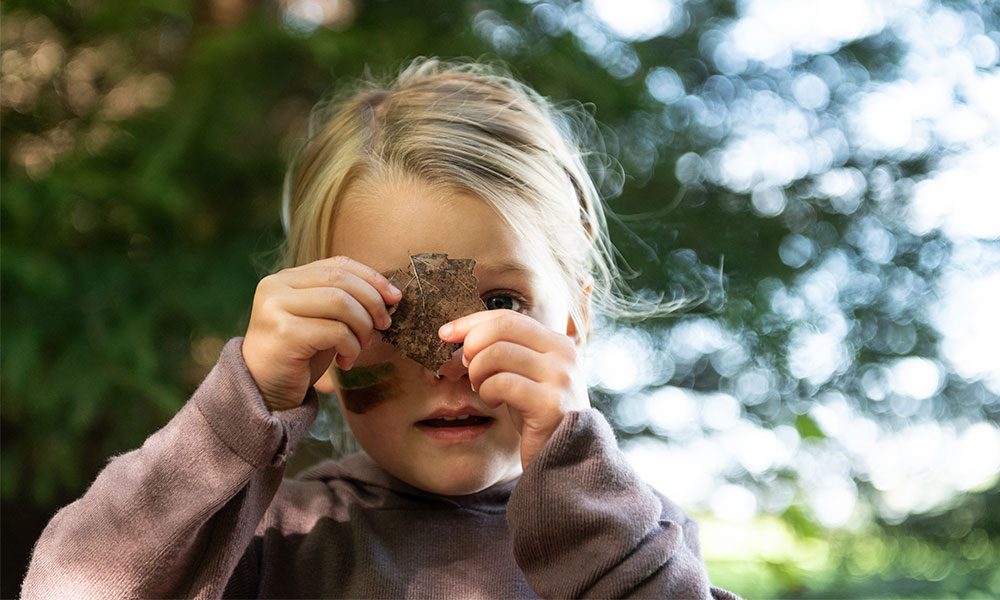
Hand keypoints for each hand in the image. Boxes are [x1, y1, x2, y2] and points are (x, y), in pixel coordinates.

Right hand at [242, 256, 400, 410]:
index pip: (338, 264)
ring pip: (341, 303)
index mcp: (286, 278)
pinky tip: (345, 362)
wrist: (264, 393)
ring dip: (363, 327)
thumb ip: (343, 300)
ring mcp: (276, 308)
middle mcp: (276, 287)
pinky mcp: (284, 333)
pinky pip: (336, 331)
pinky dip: (352, 347)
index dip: (371, 277)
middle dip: (372, 302)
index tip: (395, 296)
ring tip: (361, 347)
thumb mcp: (321, 320)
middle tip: (384, 325)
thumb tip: (390, 293)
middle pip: (341, 280)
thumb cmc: (299, 356)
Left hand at [439, 310, 589, 467]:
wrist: (565, 460)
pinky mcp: (551, 404)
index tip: (445, 334)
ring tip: (483, 389)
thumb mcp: (522, 376)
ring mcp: (560, 378)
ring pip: (497, 353)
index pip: (507, 317)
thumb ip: (502, 352)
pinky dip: (488, 391)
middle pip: (501, 328)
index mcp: (558, 343)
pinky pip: (502, 383)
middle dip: (471, 346)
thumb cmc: (535, 417)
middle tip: (463, 369)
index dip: (471, 322)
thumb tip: (455, 335)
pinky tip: (494, 403)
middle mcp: (564, 354)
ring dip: (478, 372)